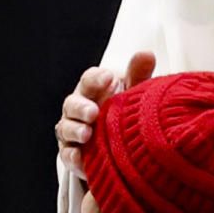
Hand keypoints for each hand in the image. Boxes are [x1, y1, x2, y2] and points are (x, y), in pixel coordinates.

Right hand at [58, 50, 154, 166]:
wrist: (121, 145)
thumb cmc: (124, 112)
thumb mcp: (133, 93)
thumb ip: (137, 75)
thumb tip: (147, 54)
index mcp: (92, 91)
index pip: (89, 80)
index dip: (96, 78)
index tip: (108, 77)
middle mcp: (78, 109)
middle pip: (73, 104)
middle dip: (81, 107)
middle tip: (93, 111)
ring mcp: (73, 131)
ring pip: (66, 128)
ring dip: (75, 130)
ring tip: (87, 134)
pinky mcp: (73, 153)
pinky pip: (68, 154)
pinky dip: (72, 156)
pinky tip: (79, 158)